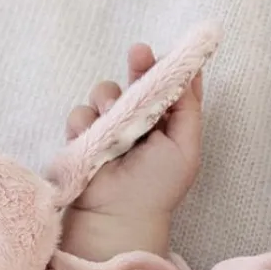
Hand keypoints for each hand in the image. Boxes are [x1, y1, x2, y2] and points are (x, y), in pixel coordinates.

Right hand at [61, 43, 203, 260]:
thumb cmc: (157, 187)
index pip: (169, 89)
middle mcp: (139, 124)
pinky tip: (92, 136)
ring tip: (113, 116)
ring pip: (105, 92)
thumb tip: (189, 72)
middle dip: (139, 65)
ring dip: (108, 97)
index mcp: (167, 127)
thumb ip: (188, 109)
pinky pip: (81, 113)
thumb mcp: (186, 147)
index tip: (166, 57)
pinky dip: (85, 121)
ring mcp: (110, 129)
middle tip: (138, 53)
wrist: (119, 215)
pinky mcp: (84, 138)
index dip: (168, 69)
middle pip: (138, 81)